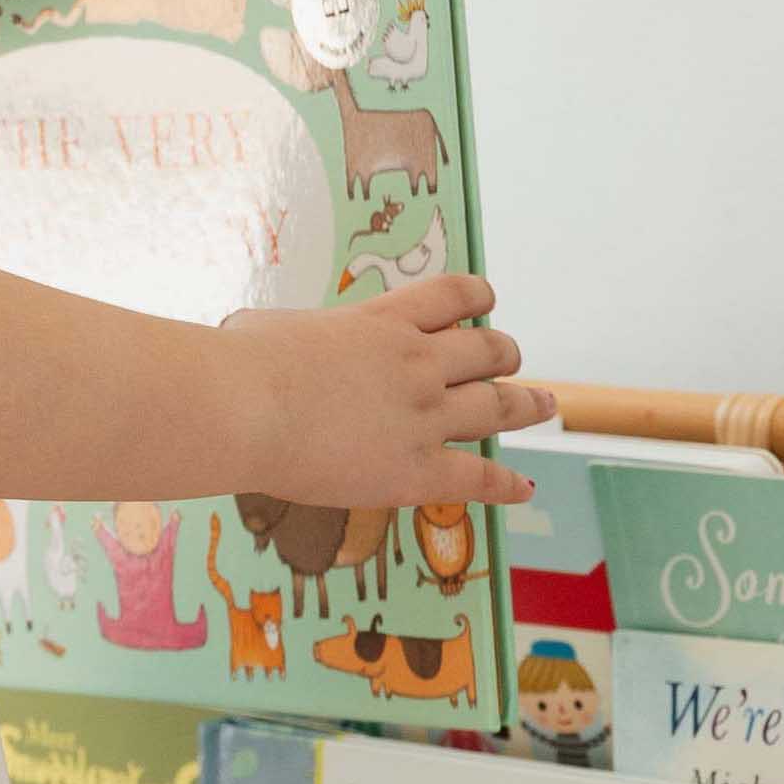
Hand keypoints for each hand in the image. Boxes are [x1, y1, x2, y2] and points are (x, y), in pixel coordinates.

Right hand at [228, 273, 551, 513]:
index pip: (451, 295)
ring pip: (497, 405)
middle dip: (504, 354)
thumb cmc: (239, 364)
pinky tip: (523, 488)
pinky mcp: (418, 470)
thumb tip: (264, 340)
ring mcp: (424, 416)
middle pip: (486, 350)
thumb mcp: (269, 327)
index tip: (485, 303)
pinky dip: (506, 484)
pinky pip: (478, 477)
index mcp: (382, 321)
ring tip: (545, 405)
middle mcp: (417, 362)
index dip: (476, 298)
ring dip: (527, 404)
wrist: (246, 407)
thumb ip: (291, 336)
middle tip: (513, 359)